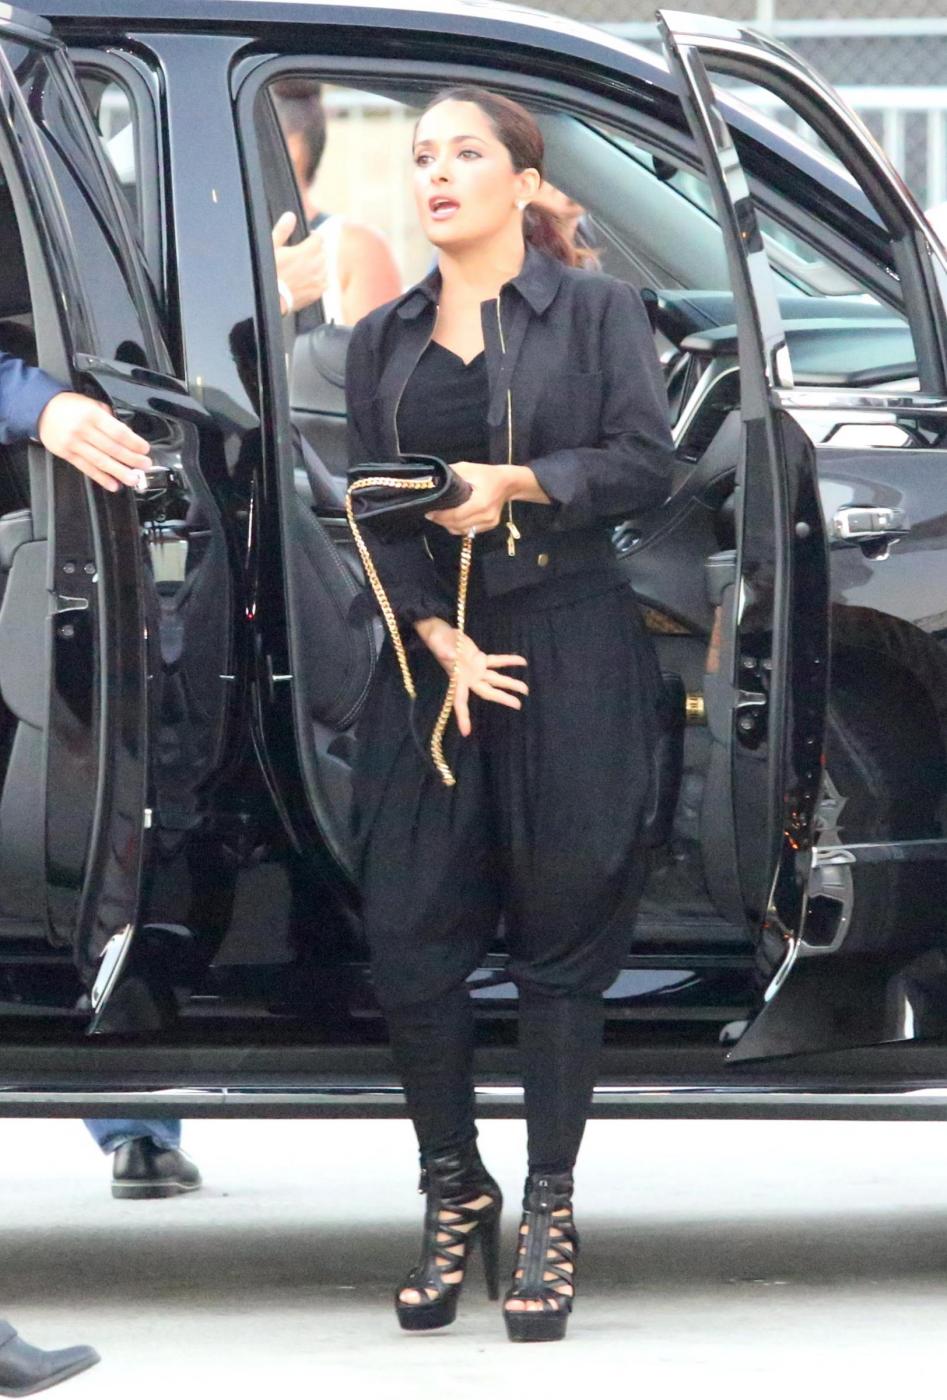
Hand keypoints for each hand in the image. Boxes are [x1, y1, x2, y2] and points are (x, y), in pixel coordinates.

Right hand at [37, 393, 151, 492]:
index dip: (133, 443)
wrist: (40, 409)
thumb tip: (126, 433)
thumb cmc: (68, 406)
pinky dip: (102, 478)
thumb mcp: (91, 403)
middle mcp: (83, 430)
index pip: (117, 431)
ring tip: (133, 479)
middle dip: (132, 459)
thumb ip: (108, 417)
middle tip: (145, 465)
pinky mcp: (67, 455)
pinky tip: (113, 484)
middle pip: (112, 448)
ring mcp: (74, 444)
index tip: (144, 449)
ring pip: (101, 461)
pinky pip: (87, 469)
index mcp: (92, 415)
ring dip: (120, 472)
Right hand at [272, 211, 327, 314]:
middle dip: (315, 251)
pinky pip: (325, 282)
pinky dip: (319, 280)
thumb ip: (282, 230)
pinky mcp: (318, 292)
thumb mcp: (272, 248)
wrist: (274, 299)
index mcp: (306, 251)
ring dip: (318, 265)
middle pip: (323, 252)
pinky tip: (308, 280)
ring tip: (304, 268)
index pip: (319, 238)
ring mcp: (319, 279)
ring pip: (325, 267)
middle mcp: (316, 265)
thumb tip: (290, 216)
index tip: (308, 238)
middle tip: (303, 255)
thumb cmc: (270, 273)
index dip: (313, 237)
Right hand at [416, 618, 527, 736]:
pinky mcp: (480, 659)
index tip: (466, 732)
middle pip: (488, 692)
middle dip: (502, 698)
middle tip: (518, 705)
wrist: (440, 634)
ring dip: (510, 683)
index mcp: (457, 680)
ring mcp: (476, 670)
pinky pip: (497, 661)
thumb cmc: (436, 640)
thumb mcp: (437, 643)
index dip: (462, 716)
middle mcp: (469, 679)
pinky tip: (522, 662)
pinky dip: (509, 661)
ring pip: (496, 679)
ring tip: (525, 690)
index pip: (459, 702)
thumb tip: (449, 655)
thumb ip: (443, 651)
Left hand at [426, 462, 515, 535]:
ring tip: (440, 516)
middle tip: (431, 514)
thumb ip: (450, 474)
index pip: (456, 515)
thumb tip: (433, 479)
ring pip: (462, 530)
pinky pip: (469, 531)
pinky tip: (452, 519)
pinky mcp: (490, 526)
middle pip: (457, 525)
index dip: (440, 516)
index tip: (429, 511)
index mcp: (481, 502)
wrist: (508, 483)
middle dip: (442, 521)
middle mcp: (486, 516)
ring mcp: (489, 523)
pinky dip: (458, 527)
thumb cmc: (487, 474)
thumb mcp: (467, 468)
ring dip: (449, 525)